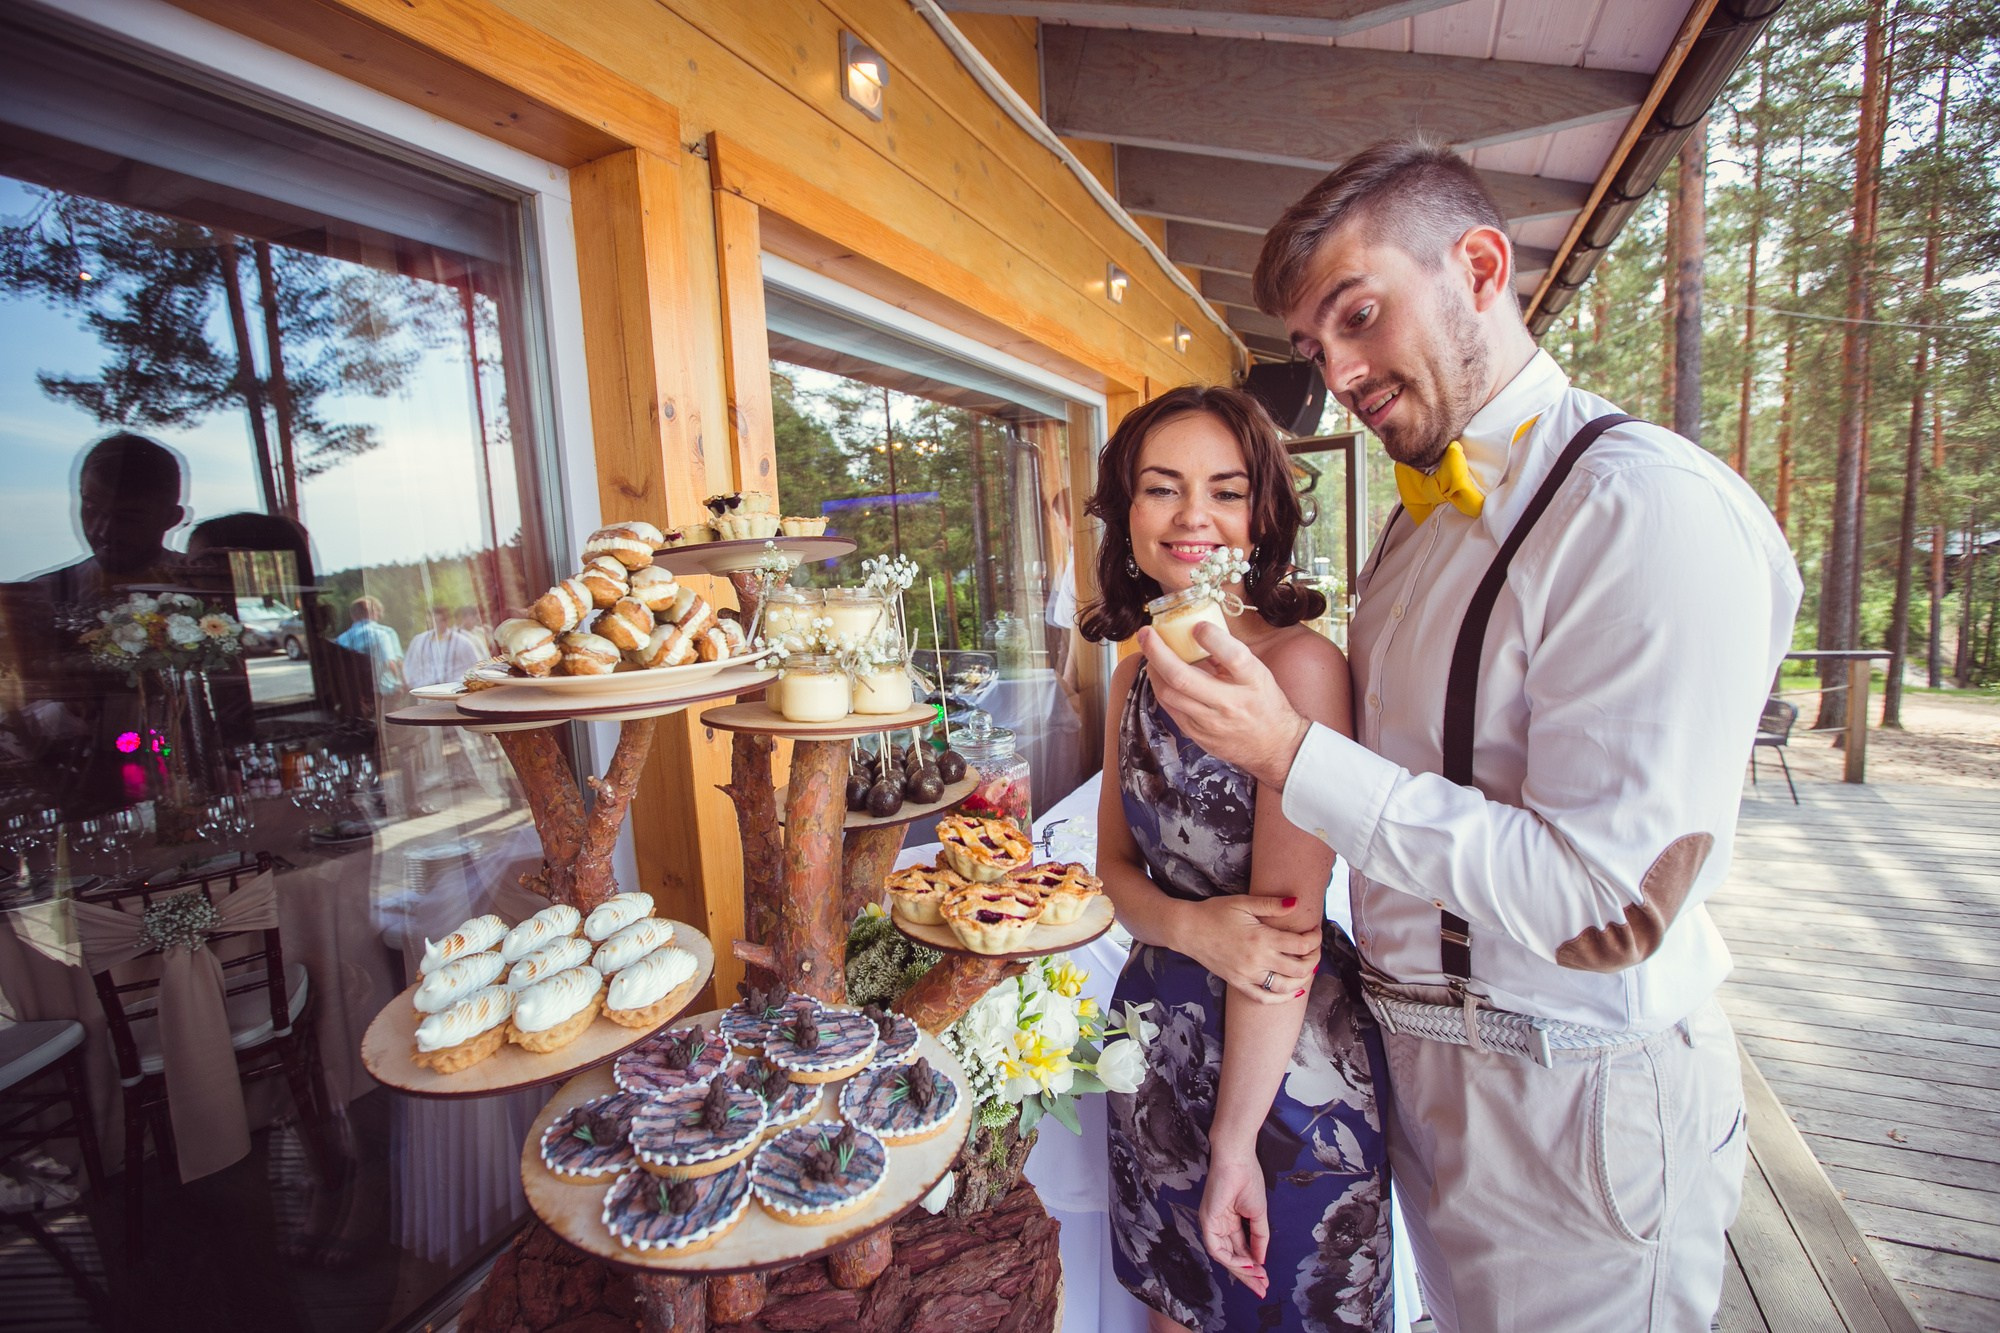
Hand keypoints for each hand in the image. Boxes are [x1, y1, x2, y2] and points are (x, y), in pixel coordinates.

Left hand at [1138, 625, 1310, 789]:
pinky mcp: (1198, 735)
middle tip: (1146, 633)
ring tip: (1150, 653)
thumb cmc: (1265, 703)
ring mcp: (1211, 723)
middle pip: (1184, 677)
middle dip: (1157, 652)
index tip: (1197, 625)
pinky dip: (1161, 688)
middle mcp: (1231, 703)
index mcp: (1253, 682)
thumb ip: (1229, 655)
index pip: (1233, 656)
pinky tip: (1159, 676)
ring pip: (1169, 694)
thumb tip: (1198, 631)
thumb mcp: (1258, 674)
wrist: (1275, 746)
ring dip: (1153, 670)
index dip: (1212, 638)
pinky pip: (1170, 708)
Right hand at [1176, 895, 1318, 1004]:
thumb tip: (1296, 903)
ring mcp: (1247, 975)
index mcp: (1261, 938)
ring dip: (1303, 979)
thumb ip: (1271, 904)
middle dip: (1314, 959)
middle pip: (1299, 969)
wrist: (1187, 930)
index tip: (1315, 931)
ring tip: (1308, 968)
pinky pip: (1264, 998)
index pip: (1301, 945)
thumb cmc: (1214, 912)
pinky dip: (1282, 998)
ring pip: (1286, 987)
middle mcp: (1257, 960)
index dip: (1315, 939)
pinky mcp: (1238, 983)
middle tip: (1315, 949)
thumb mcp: (1243, 902)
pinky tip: (1293, 992)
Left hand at [1200, 1153, 1269, 1297]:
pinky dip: (1232, 1259)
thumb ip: (1259, 1238)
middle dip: (1247, 1275)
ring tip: (1258, 1279)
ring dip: (1241, 1270)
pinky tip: (1247, 1266)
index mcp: (1229, 1221)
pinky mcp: (1207, 1220)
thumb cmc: (1248, 1178)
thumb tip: (1261, 1260)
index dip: (1252, 1267)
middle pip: (1232, 1257)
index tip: (1265, 1280)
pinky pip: (1216, 1247)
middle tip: (1262, 1289)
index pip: (1240, 1250)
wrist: (1238, 1158)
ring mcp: (1211, 1223)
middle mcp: (1218, 1225)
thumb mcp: (1258, 1214)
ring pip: (1224, 1256)